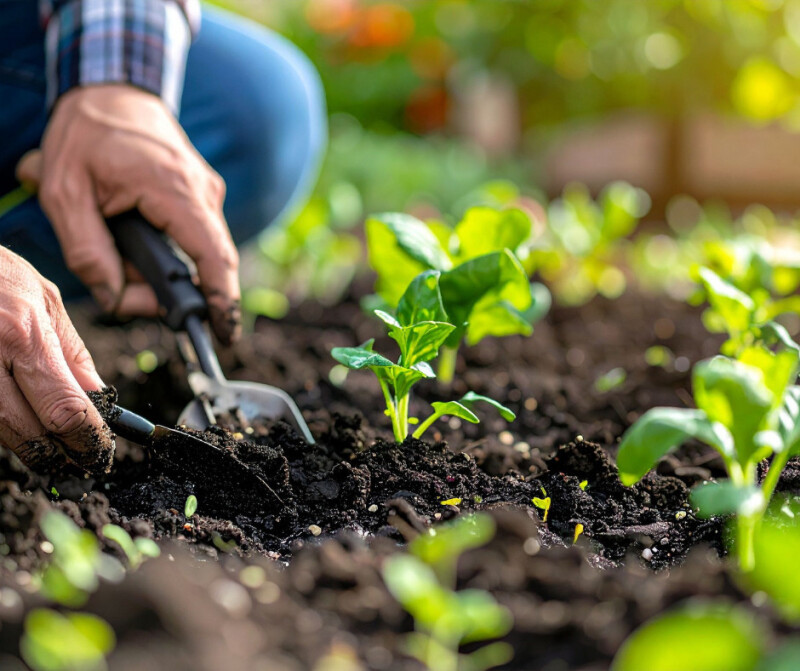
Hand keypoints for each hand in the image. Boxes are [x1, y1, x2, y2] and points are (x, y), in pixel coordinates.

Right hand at [0, 246, 112, 473]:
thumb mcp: (44, 296)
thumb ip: (72, 350)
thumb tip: (98, 395)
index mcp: (23, 335)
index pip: (65, 409)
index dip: (88, 439)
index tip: (100, 451)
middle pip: (27, 433)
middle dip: (57, 453)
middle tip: (77, 460)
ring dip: (26, 445)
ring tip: (49, 446)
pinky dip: (0, 425)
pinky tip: (16, 421)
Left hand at [17, 84, 240, 343]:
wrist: (113, 90)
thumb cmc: (86, 135)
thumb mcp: (64, 194)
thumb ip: (88, 253)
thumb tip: (116, 299)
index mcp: (174, 190)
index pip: (212, 257)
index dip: (221, 300)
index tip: (225, 334)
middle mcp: (203, 193)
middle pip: (203, 264)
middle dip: (168, 291)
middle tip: (124, 293)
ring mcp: (207, 193)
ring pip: (196, 253)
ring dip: (159, 268)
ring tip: (115, 250)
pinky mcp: (202, 196)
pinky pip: (193, 238)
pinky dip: (166, 251)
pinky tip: (131, 237)